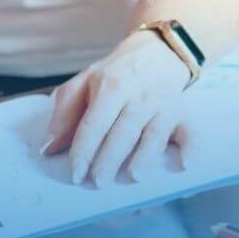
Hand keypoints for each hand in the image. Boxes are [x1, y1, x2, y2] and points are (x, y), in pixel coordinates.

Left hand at [42, 30, 196, 186]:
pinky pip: (190, 133)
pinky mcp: (183, 114)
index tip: (75, 174)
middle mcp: (138, 97)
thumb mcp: (82, 84)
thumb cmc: (112, 75)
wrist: (153, 54)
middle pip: (122, 132)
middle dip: (109, 159)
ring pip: (153, 135)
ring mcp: (163, 106)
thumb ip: (64, 115)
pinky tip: (184, 164)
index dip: (83, 150)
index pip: (93, 124)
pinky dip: (190, 148)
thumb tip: (48, 148)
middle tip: (97, 183)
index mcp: (109, 88)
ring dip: (144, 157)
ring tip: (132, 177)